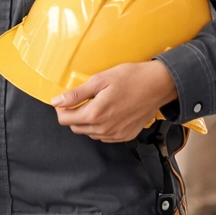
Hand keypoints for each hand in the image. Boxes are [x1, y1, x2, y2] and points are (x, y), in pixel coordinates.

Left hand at [52, 61, 179, 143]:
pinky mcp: (125, 136)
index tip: (65, 99)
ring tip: (97, 104)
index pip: (65, 119)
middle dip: (73, 114)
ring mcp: (116, 135)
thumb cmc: (131, 78)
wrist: (158, 85)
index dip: (61, 108)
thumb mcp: (99, 80)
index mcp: (95, 114)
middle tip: (82, 99)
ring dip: (87, 121)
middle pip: (76, 127)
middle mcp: (104, 129)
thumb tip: (57, 101)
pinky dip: (101, 126)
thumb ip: (76, 94)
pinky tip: (108, 113)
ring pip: (89, 133)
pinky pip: (104, 136)